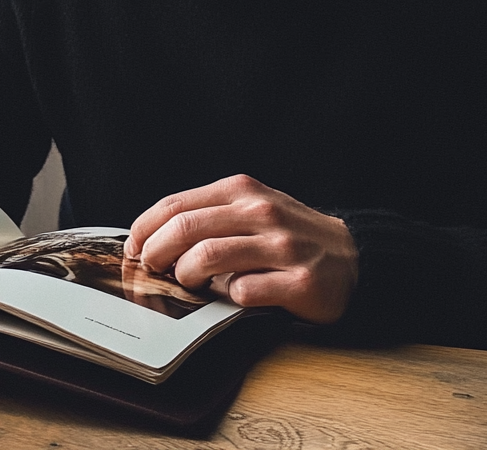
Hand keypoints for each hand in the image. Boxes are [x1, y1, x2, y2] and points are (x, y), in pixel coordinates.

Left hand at [124, 174, 358, 323]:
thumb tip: (151, 237)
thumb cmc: (288, 233)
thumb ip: (208, 215)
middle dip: (156, 253)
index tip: (134, 247)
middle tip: (152, 269)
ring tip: (188, 283)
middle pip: (185, 229)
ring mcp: (282, 247)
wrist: (352, 256)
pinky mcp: (300, 282)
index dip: (145, 228)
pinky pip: (246, 292)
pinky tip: (231, 296)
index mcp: (241, 190)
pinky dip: (229, 297)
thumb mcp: (249, 207)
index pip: (175, 205)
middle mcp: (260, 213)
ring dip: (187, 276)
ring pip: (208, 258)